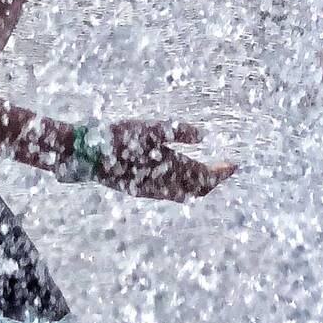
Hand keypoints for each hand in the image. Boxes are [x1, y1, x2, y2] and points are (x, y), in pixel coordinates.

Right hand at [89, 119, 235, 201]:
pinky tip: (180, 174)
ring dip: (199, 184)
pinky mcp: (139, 189)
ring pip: (183, 194)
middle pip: (197, 190)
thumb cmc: (121, 137)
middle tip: (225, 167)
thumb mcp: (152, 128)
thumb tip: (203, 135)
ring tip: (209, 171)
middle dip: (213, 180)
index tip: (234, 165)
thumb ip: (179, 131)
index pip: (204, 179)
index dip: (222, 173)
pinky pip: (169, 193)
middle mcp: (162, 185)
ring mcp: (149, 190)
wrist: (87, 155)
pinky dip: (183, 186)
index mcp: (169, 170)